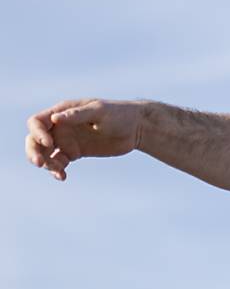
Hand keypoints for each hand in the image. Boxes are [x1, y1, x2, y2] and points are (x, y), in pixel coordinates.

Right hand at [25, 99, 143, 180]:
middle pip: (35, 139)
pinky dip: (57, 170)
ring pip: (46, 154)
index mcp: (62, 112)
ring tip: (59, 172)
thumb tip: (55, 119)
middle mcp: (61, 126)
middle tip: (39, 163)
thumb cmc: (119, 114)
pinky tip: (62, 177)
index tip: (49, 143)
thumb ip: (78, 115)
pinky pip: (59, 163)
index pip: (37, 122)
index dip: (37, 133)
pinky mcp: (76, 152)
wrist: (137, 128)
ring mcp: (67, 140)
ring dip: (46, 164)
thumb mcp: (100, 111)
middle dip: (33, 151)